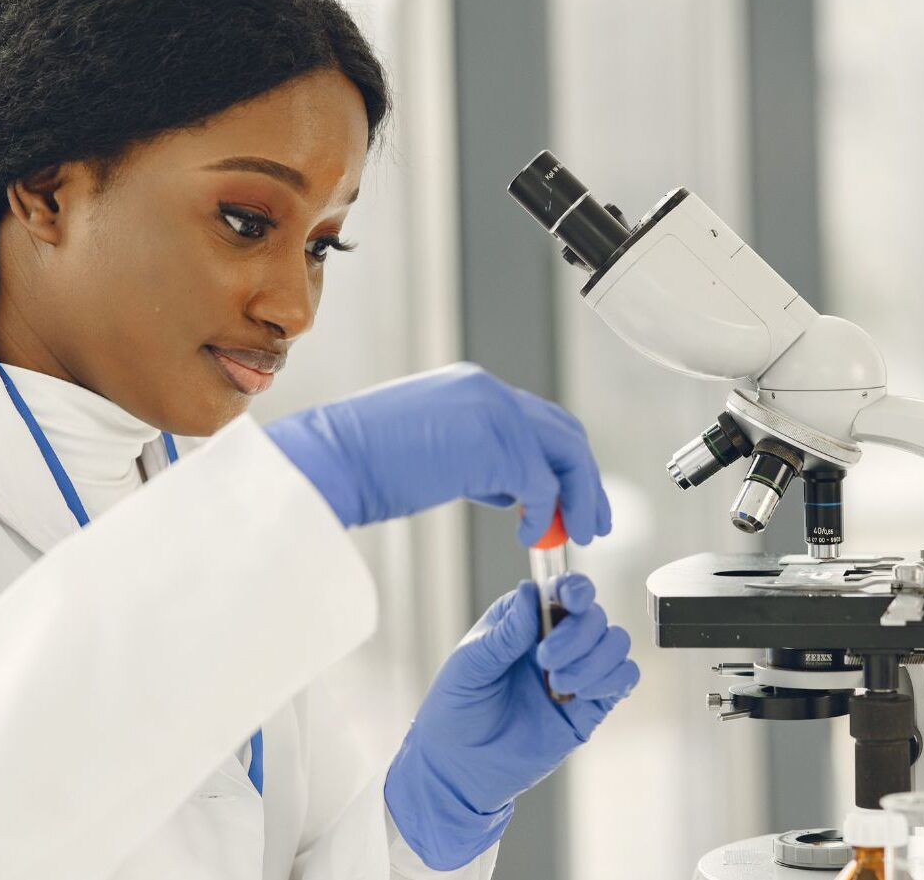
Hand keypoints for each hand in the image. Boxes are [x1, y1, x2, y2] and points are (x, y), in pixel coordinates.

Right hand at [264, 363, 609, 545]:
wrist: (331, 460)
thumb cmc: (363, 465)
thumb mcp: (430, 452)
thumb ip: (474, 459)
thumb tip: (508, 489)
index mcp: (471, 388)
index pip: (537, 420)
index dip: (559, 462)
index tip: (569, 499)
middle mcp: (488, 391)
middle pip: (563, 432)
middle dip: (585, 479)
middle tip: (593, 520)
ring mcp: (493, 413)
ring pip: (566, 453)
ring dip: (578, 497)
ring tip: (579, 534)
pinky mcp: (493, 445)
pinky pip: (542, 485)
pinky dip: (546, 514)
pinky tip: (531, 536)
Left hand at [383, 575, 638, 869]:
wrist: (460, 766)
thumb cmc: (456, 707)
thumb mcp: (471, 664)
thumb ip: (506, 632)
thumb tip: (530, 592)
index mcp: (523, 620)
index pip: (560, 589)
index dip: (574, 588)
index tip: (571, 600)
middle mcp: (554, 639)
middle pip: (593, 615)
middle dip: (577, 634)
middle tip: (545, 661)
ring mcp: (575, 671)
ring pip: (614, 642)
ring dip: (595, 658)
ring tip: (559, 684)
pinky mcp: (590, 707)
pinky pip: (624, 678)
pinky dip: (613, 679)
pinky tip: (581, 694)